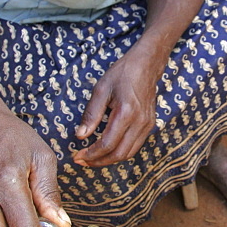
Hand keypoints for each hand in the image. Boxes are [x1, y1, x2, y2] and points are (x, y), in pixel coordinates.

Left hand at [73, 44, 158, 167]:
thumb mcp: (101, 90)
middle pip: (119, 154)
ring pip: (128, 154)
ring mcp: (147, 125)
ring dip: (109, 160)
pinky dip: (120, 152)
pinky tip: (107, 149)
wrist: (146, 65)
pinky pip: (134, 146)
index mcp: (126, 113)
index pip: (107, 144)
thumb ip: (91, 114)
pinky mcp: (149, 125)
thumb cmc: (122, 73)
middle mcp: (139, 122)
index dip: (91, 154)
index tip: (77, 156)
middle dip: (98, 161)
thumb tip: (80, 136)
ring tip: (92, 158)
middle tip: (82, 161)